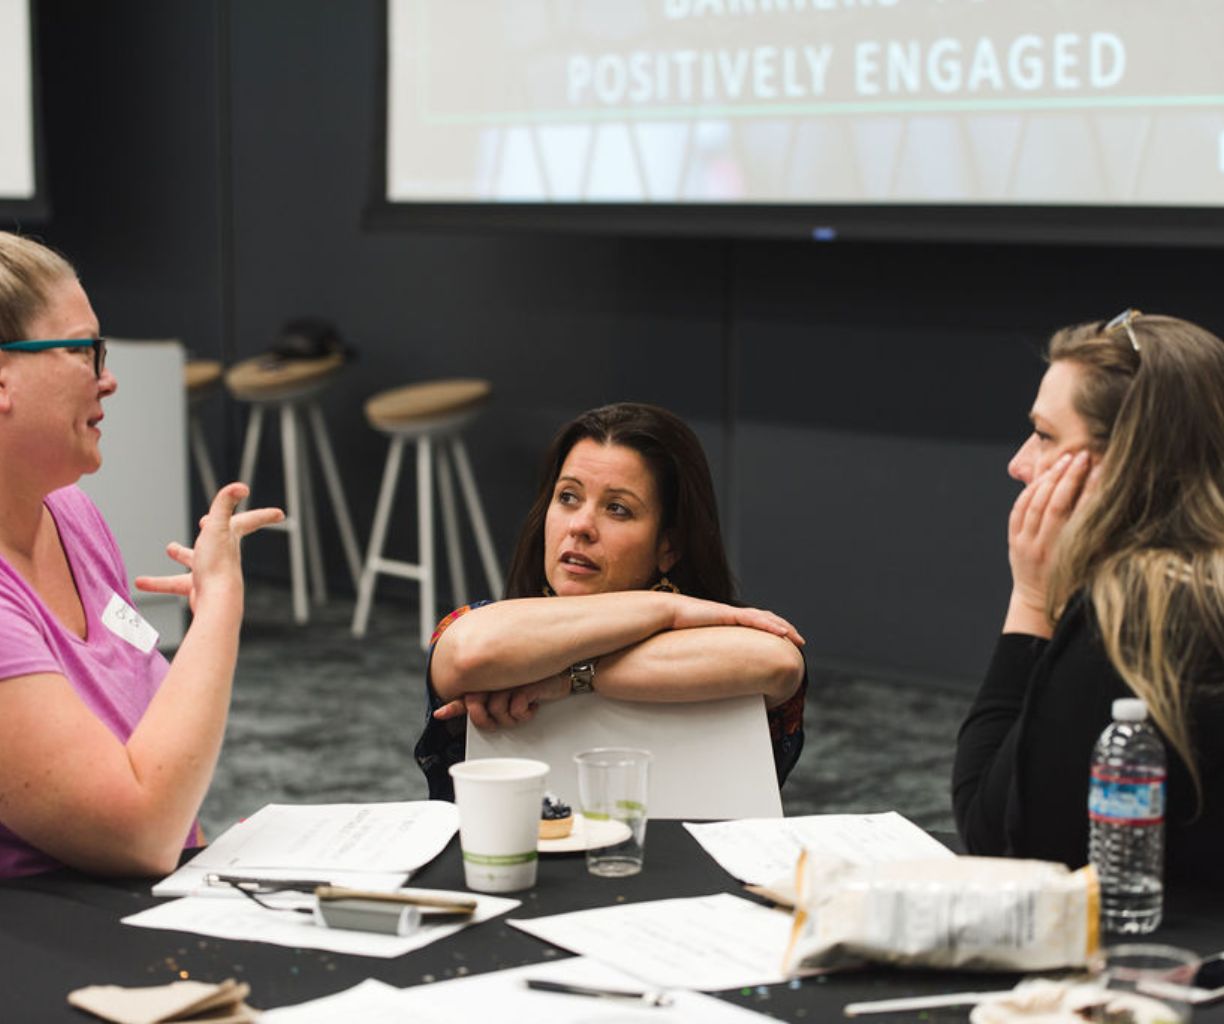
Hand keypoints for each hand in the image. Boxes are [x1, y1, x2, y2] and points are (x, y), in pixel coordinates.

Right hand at [134, 483, 284, 612]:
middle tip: (206, 521)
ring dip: (183, 553)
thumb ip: (224, 503)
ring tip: (171, 548)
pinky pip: (174, 583)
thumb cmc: (218, 565)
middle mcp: (224, 554)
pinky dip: (158, 582)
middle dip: (214, 528)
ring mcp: (210, 572)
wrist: (216, 602)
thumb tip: (241, 486)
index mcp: (231, 537)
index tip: (279, 514)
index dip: (263, 515)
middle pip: (220, 538)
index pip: (250, 520)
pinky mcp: (197, 589)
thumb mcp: (218, 527)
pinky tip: (142, 582)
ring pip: (195, 560)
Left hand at [433, 674, 571, 730]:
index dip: (453, 706)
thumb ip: (489, 702)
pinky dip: (524, 714)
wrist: (564, 674)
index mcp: (490, 676)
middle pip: (477, 705)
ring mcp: (510, 679)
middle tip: (499, 721)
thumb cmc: (537, 682)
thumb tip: (472, 713)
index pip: (467, 692)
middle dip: (486, 721)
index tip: (442, 714)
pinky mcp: (525, 684)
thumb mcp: (511, 693)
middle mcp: (496, 676)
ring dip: (511, 719)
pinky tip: (531, 707)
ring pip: (497, 711)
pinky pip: (516, 708)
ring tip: (520, 710)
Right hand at [667, 594, 804, 645]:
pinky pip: (753, 619)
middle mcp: (731, 615)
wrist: (661, 614)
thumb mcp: (693, 645)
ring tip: (797, 638)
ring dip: (783, 627)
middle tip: (800, 641)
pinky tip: (782, 633)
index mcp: (726, 621)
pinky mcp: (727, 613)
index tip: (785, 641)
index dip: (771, 629)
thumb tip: (704, 676)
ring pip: (764, 618)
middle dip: (784, 628)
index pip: (754, 623)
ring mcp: (730, 612)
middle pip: (765, 619)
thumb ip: (703, 655)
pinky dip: (770, 626)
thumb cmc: (673, 630)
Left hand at [1005, 450, 1094, 633]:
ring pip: (1034, 503)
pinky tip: (1043, 477)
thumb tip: (1116, 512)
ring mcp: (1024, 544)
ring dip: (1049, 479)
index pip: (1079, 515)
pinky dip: (1029, 491)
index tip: (1101, 470)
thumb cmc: (1073, 584)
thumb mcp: (1092, 567)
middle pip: (1055, 504)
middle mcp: (1043, 548)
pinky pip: (1018, 510)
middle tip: (1082, 457)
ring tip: (1065, 461)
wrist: (1039, 603)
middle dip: (1069, 477)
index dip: (1090, 490)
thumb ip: (1100, 542)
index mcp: (1067, 555)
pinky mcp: (1013, 541)